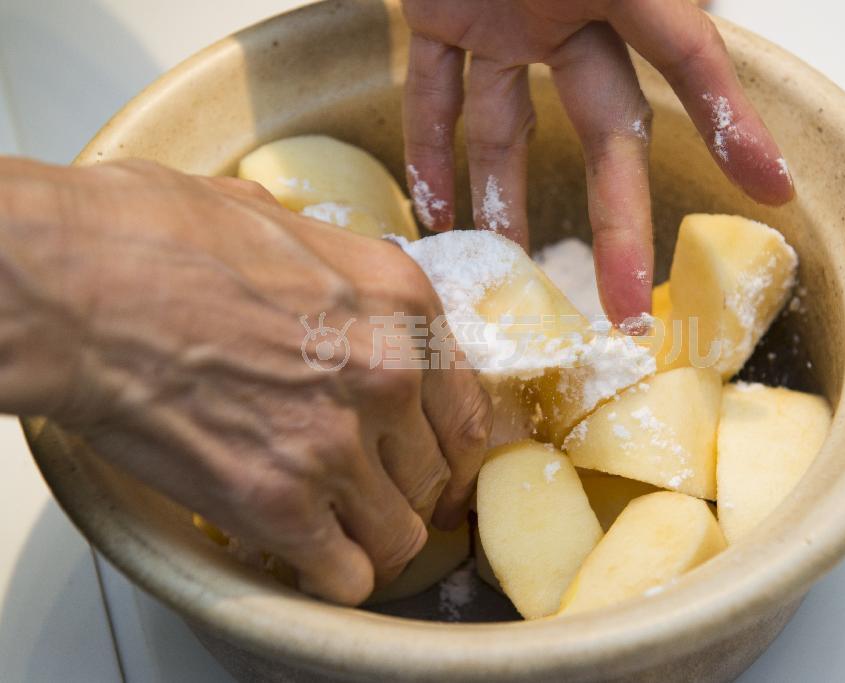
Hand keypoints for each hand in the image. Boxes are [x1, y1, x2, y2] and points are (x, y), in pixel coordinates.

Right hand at [0, 158, 491, 604]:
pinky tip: (302, 552)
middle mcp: (389, 376)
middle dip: (402, 491)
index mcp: (402, 304)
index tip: (429, 468)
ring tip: (333, 529)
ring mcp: (340, 443)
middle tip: (367, 495)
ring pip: (401, 536)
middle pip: (436, 476)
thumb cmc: (155, 238)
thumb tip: (334, 289)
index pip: (466, 410)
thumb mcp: (280, 222)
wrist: (77, 286)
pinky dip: (330, 574)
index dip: (447, 450)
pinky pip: (346, 576)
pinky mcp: (280, 503)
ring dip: (370, 539)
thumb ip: (335, 271)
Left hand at [401, 0, 792, 325]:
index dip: (732, 123)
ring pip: (509, 128)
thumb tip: (729, 94)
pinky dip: (429, 149)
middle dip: (617, 218)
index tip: (773, 190)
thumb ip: (667, 6)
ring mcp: (502, 15)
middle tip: (624, 304)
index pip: (690, 62)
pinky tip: (435, 209)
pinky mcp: (436, 12)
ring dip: (508, 202)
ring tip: (512, 275)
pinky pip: (432, 94)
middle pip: (604, 129)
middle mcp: (569, 7)